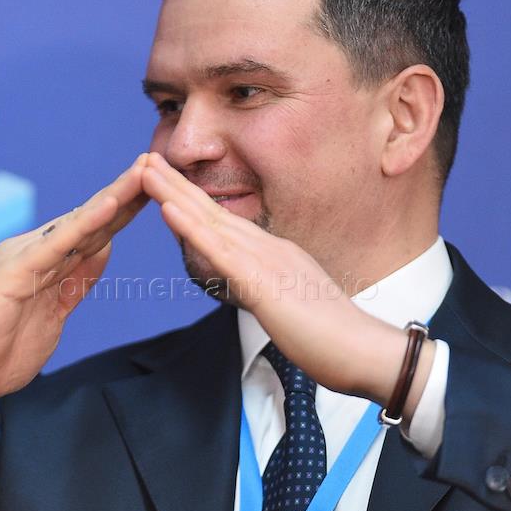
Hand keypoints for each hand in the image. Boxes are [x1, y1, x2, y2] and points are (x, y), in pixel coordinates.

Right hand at [0, 153, 149, 417]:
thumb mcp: (54, 313)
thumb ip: (76, 281)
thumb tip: (104, 249)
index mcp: (47, 262)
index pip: (95, 233)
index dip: (126, 211)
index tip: (160, 189)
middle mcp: (35, 252)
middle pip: (91, 220)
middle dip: (126, 193)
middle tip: (157, 162)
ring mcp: (23, 259)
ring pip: (78, 224)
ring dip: (113, 198)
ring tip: (143, 173)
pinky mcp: (12, 274)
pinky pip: (55, 245)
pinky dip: (84, 225)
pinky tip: (109, 207)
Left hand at [140, 152, 430, 407]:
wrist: (365, 352)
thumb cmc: (336, 340)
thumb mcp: (298, 308)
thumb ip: (278, 296)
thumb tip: (264, 295)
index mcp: (278, 256)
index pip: (227, 225)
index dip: (195, 202)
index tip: (168, 184)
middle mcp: (270, 250)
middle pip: (213, 213)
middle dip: (177, 185)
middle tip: (146, 158)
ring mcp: (266, 262)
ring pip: (210, 222)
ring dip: (174, 194)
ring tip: (145, 168)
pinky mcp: (262, 283)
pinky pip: (219, 252)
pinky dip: (190, 228)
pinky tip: (166, 209)